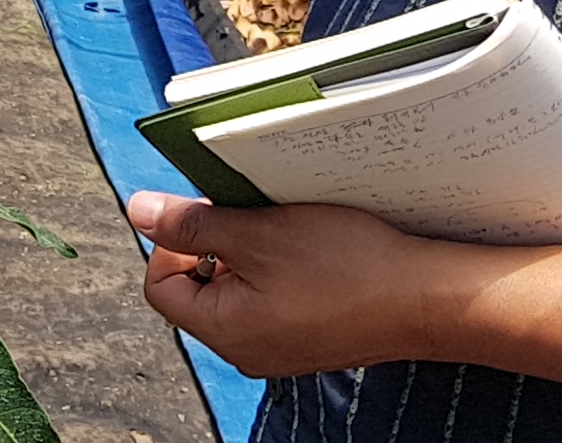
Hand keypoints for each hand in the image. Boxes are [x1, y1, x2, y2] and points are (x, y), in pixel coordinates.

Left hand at [127, 193, 438, 377]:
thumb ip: (193, 225)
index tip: (211, 214)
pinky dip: (281, 269)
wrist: (424, 299)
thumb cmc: (348, 268)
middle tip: (253, 216)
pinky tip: (311, 251)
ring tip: (286, 230)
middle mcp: (246, 349)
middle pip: (198, 287)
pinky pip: (273, 299)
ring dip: (252, 252)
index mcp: (224, 330)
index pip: (160, 285)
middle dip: (218, 244)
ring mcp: (278, 348)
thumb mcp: (259, 234)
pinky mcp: (307, 337)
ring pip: (238, 290)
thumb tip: (137, 212)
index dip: (174, 242)